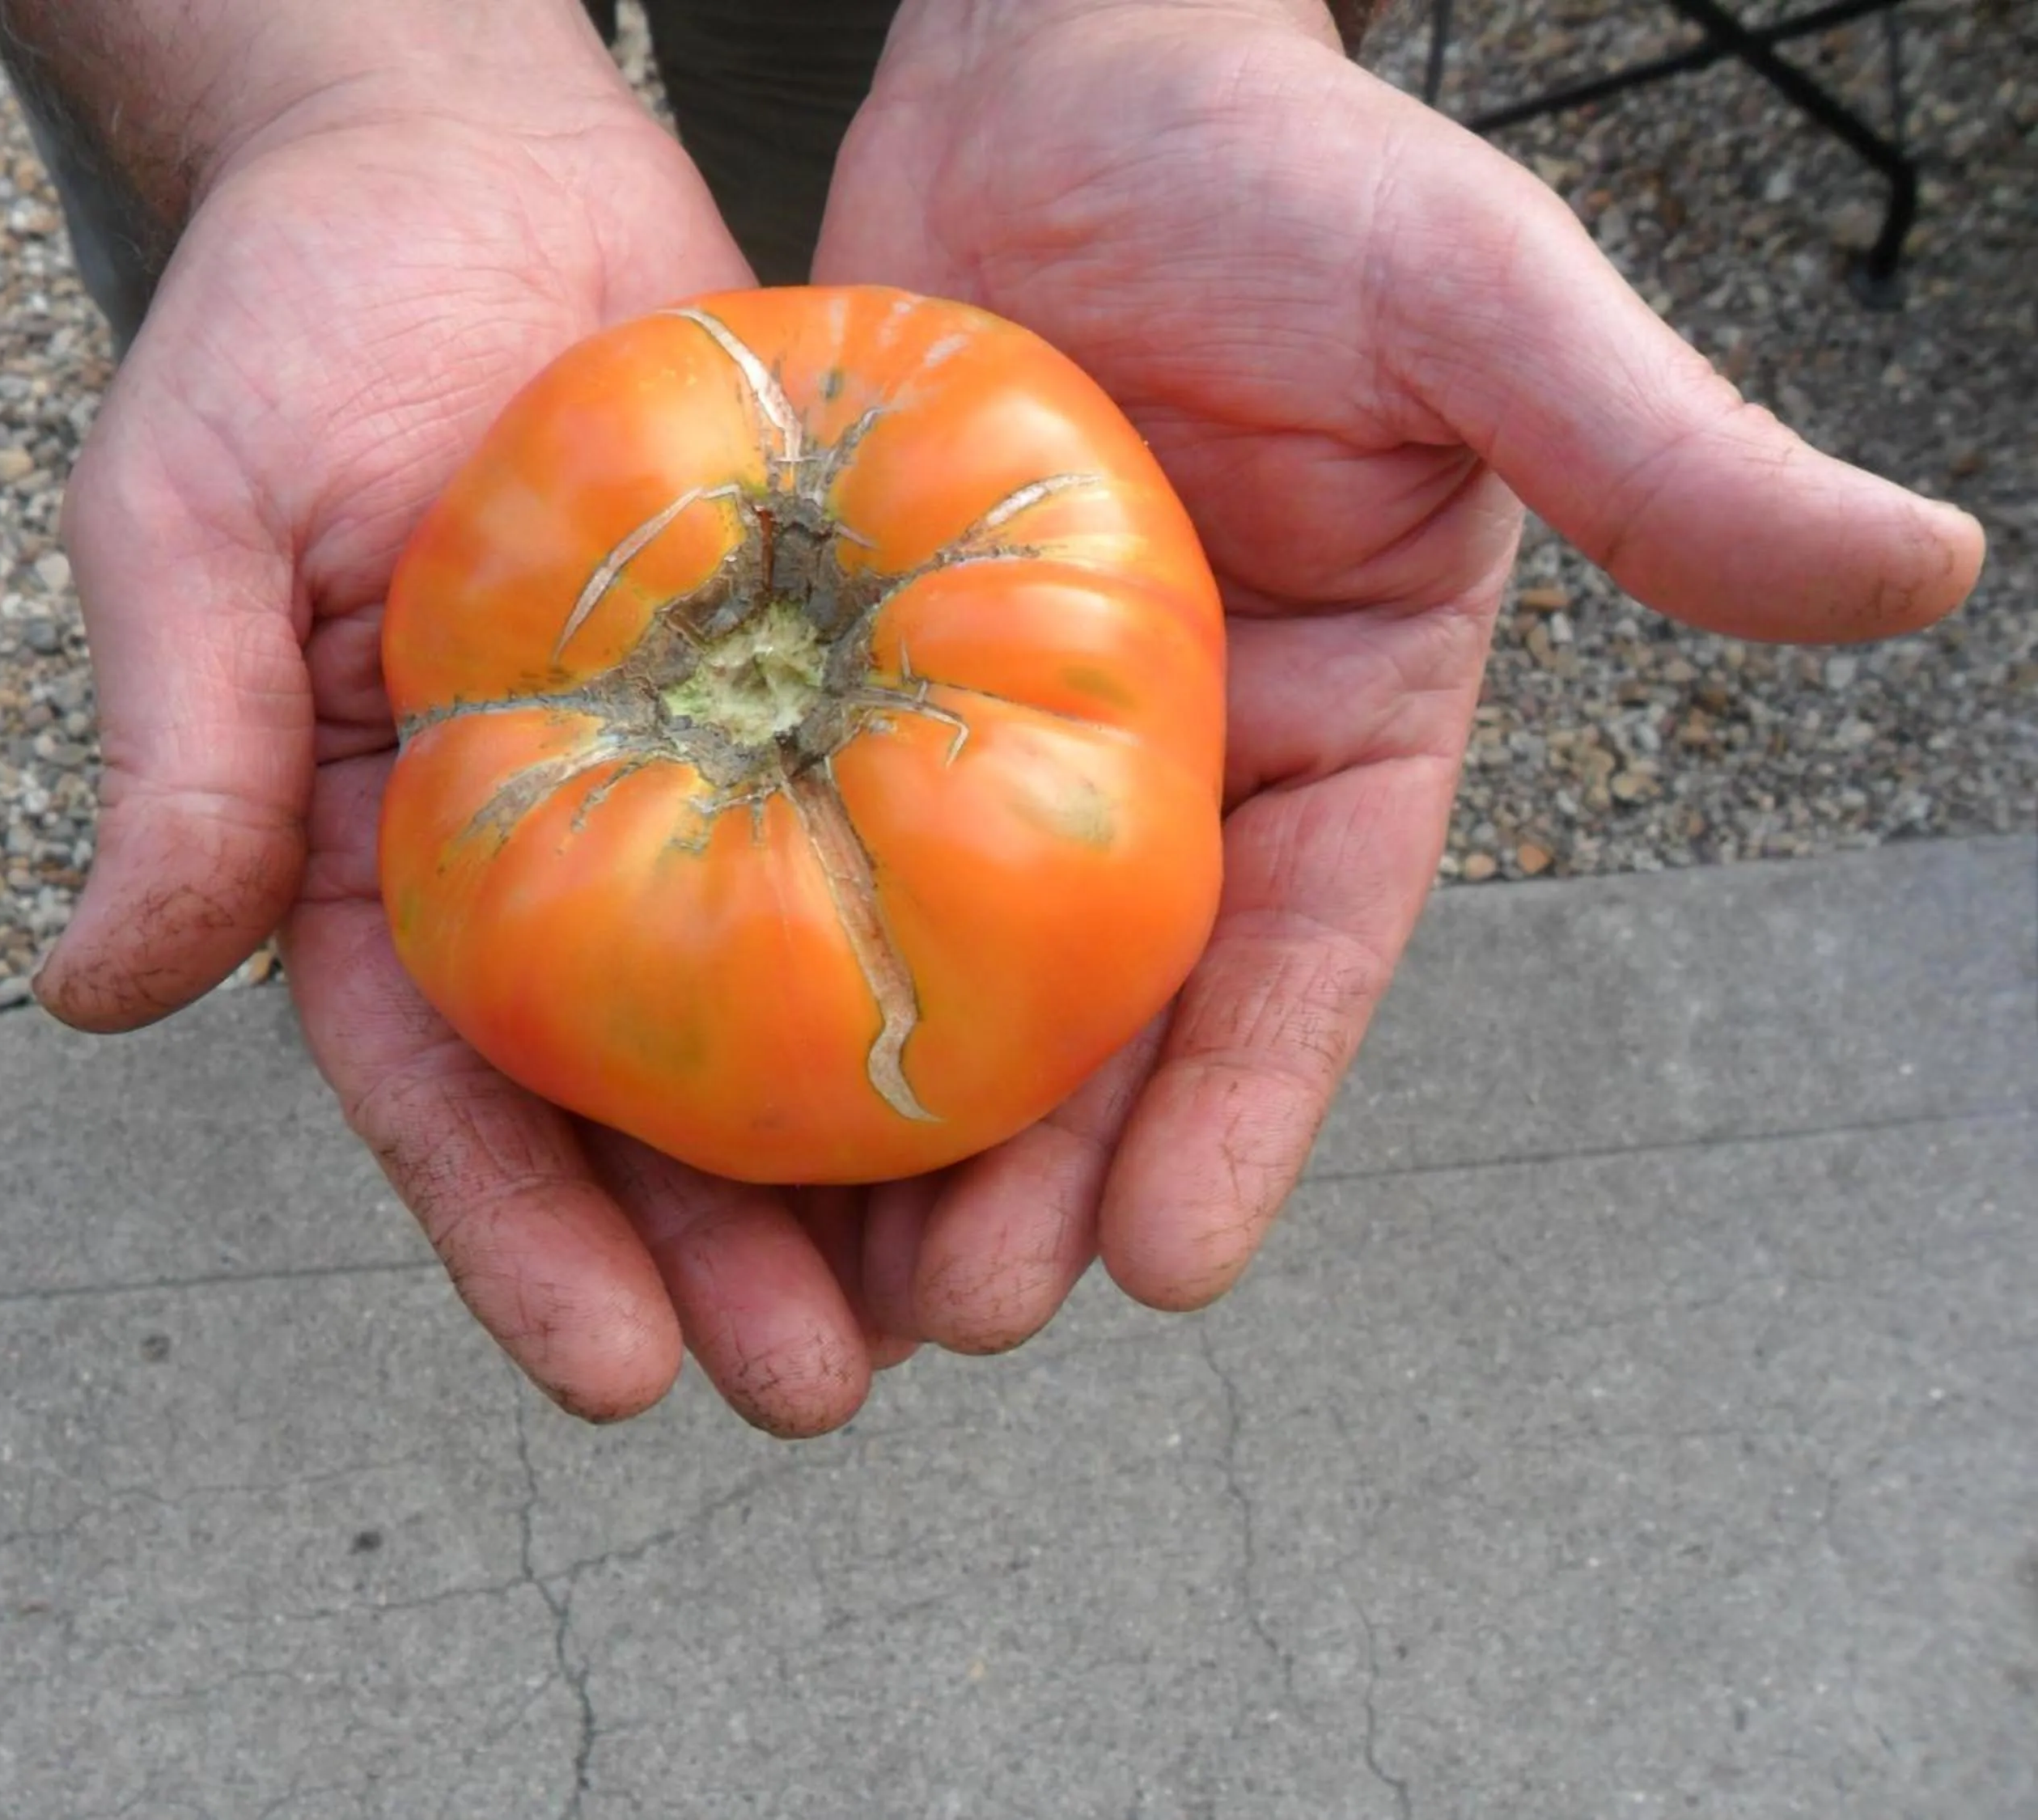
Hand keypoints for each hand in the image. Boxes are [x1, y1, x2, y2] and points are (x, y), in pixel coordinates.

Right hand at [33, 7, 894, 1432]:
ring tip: (958, 1294)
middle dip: (717, 1261)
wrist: (463, 154)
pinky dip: (952, 950)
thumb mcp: (192, 518)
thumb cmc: (296, 318)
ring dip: (857, 1168)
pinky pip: (886, 831)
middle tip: (825, 1387)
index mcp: (382, 859)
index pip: (446, 1093)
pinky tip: (1040, 1065)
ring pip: (778, 1012)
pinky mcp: (808, 682)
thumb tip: (88, 991)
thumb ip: (178, 751)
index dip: (523, 1247)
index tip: (623, 1380)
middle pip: (633, 1106)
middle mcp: (547, 851)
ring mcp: (690, 774)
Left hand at [806, 0, 1985, 1335]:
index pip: (1306, 958)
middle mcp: (1178, 762)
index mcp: (1337, 729)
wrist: (1060, 61)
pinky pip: (811, 837)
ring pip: (958, 968)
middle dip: (1049, 1173)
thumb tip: (1919, 570)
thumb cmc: (1283, 168)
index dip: (1242, 1115)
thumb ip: (1658, 456)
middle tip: (955, 1314)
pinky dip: (774, 961)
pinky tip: (711, 1087)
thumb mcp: (1480, 305)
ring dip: (905, 1128)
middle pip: (1116, 1011)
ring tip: (827, 1280)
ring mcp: (1006, 732)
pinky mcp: (861, 675)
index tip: (1166, 1266)